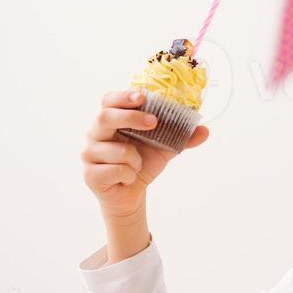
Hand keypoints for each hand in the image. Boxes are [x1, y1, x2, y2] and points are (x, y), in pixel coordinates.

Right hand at [81, 89, 208, 218]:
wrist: (130, 195)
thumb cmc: (141, 164)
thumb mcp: (164, 149)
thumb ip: (182, 138)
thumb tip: (204, 130)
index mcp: (111, 121)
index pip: (109, 101)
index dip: (123, 96)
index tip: (142, 96)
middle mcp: (95, 133)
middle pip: (105, 117)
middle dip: (131, 118)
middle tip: (153, 122)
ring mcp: (89, 154)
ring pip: (117, 150)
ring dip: (136, 160)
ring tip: (137, 165)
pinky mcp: (90, 174)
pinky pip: (116, 170)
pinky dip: (129, 175)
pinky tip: (126, 178)